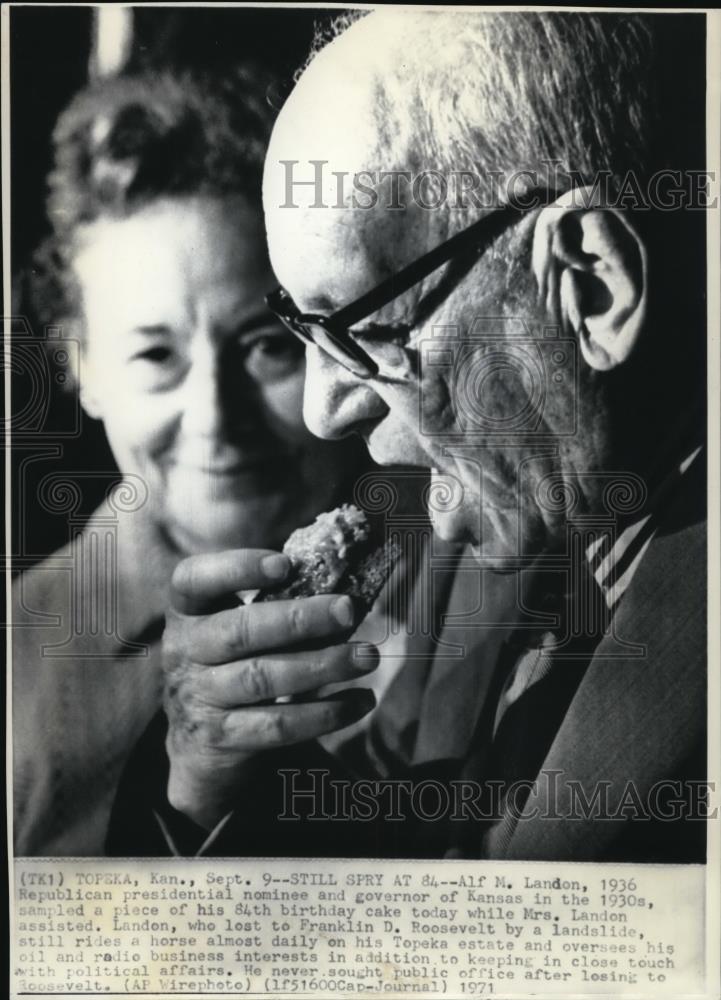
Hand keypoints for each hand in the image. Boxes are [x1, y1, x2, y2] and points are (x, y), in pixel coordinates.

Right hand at [162, 549, 377, 828]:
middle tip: (348, 610)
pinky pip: (278, 725)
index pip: (193, 579)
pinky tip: (360, 701)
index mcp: (189, 611)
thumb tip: (342, 591)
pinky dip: (325, 713)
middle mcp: (184, 651)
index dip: (236, 568)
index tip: (286, 565)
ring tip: (367, 656)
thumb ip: (275, 604)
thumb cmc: (234, 662)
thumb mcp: (235, 626)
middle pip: (239, 632)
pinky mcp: (221, 737)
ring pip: (262, 678)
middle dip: (299, 619)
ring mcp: (198, 697)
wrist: (200, 740)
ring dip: (322, 665)